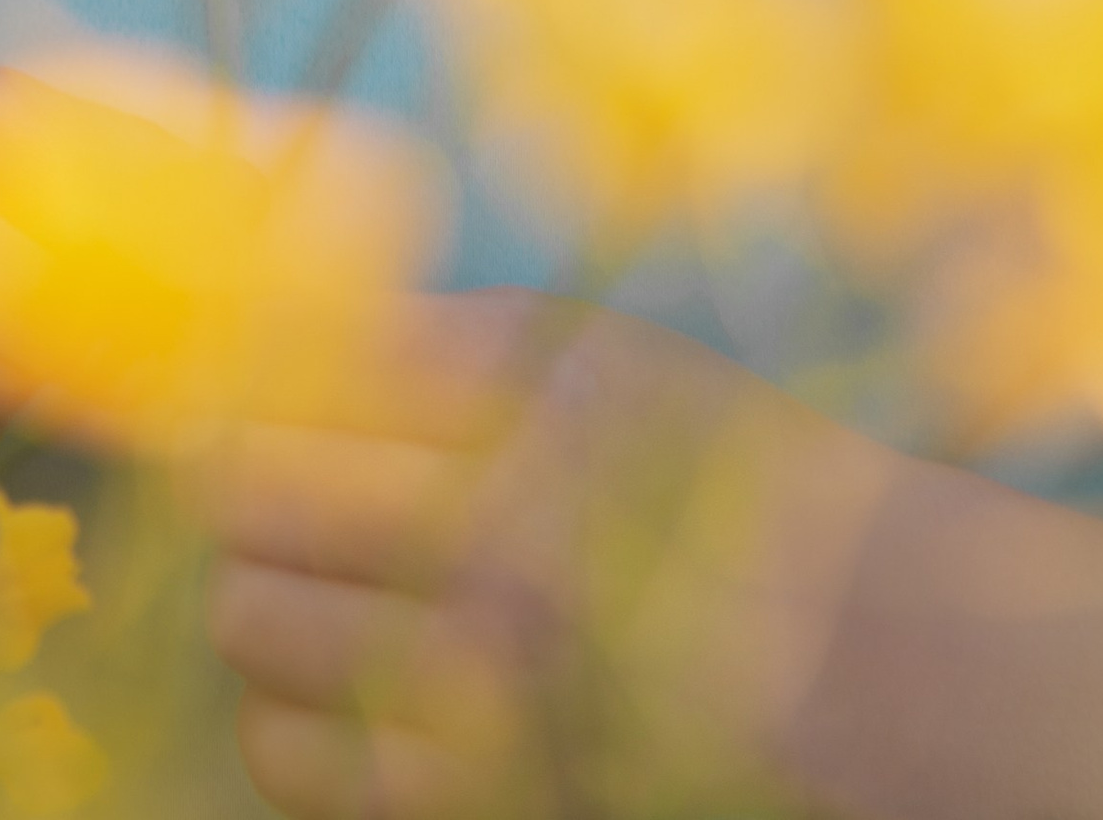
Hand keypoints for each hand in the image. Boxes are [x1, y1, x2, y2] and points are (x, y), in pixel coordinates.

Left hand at [199, 295, 875, 819]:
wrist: (859, 660)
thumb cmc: (719, 478)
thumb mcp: (600, 355)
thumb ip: (434, 340)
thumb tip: (258, 330)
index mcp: (533, 395)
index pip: (290, 366)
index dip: (252, 377)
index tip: (257, 391)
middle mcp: (501, 534)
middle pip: (243, 491)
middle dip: (244, 483)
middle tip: (281, 489)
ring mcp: (483, 682)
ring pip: (244, 624)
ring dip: (262, 600)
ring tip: (321, 589)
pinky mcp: (473, 797)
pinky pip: (285, 752)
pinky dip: (286, 715)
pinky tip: (343, 684)